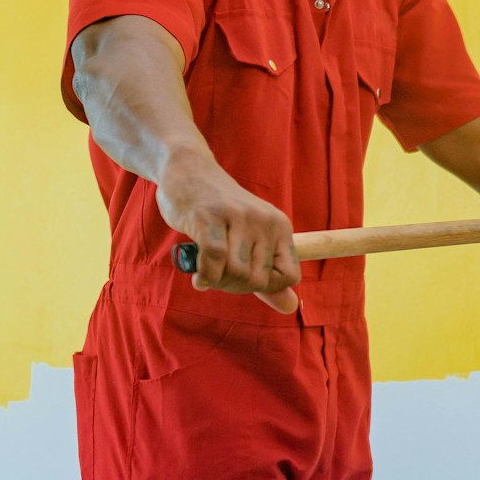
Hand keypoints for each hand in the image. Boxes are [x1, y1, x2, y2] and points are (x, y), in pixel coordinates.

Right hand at [154, 149, 300, 312]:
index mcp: (279, 226)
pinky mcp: (210, 216)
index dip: (264, 287)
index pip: (288, 276)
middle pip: (258, 280)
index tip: (242, 279)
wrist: (188, 172)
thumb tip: (290, 307)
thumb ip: (268, 278)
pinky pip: (214, 259)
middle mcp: (264, 221)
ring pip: (236, 273)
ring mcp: (238, 217)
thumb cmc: (219, 214)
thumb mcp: (250, 243)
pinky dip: (205, 276)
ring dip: (216, 281)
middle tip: (217, 273)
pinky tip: (198, 277)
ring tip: (206, 269)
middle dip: (234, 286)